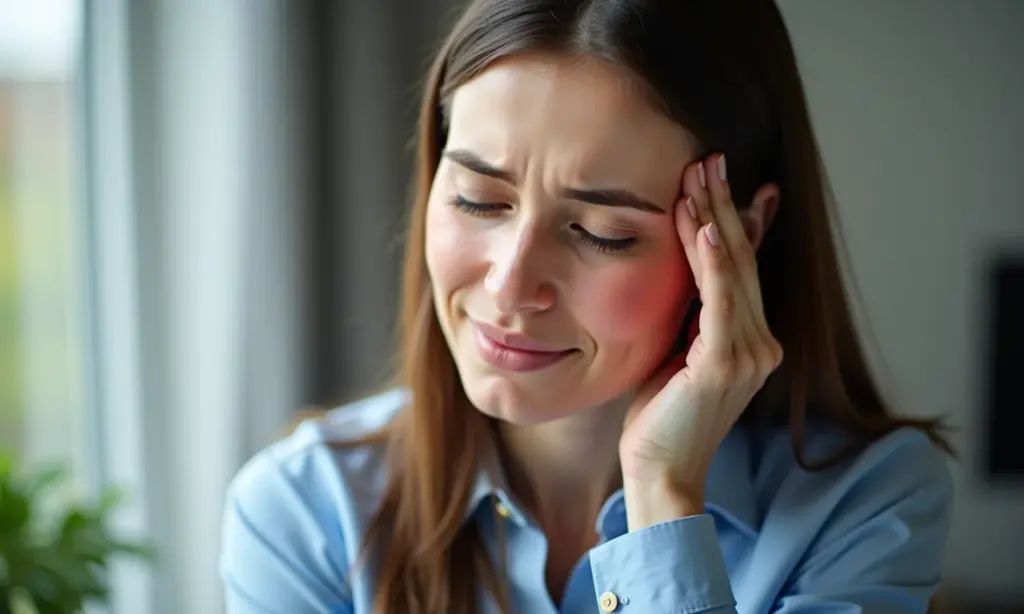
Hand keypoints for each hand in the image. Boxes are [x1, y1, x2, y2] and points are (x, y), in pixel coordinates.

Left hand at [619, 153, 782, 502]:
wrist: (660, 467)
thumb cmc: (659, 413)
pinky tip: (709, 226)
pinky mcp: (727, 362)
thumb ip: (690, 310)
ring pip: (734, 271)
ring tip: (700, 176)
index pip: (741, 266)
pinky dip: (716, 261)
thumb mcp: (676, 348)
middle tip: (708, 159)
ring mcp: (749, 352)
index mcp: (750, 338)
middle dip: (724, 205)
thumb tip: (688, 265)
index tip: (718, 178)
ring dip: (715, 219)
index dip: (733, 218)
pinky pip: (722, 300)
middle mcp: (761, 342)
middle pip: (743, 259)